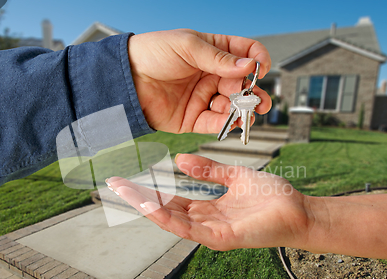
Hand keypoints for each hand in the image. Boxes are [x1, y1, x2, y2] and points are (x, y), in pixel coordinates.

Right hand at [107, 154, 310, 250]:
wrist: (300, 210)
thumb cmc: (272, 196)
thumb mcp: (235, 175)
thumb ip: (209, 169)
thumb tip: (179, 160)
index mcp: (209, 209)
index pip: (172, 201)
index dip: (150, 190)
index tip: (130, 179)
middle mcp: (206, 222)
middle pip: (166, 211)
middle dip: (140, 198)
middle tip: (115, 184)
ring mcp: (213, 232)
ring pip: (173, 222)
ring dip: (148, 207)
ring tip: (126, 193)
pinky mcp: (222, 238)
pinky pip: (190, 229)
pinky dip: (169, 219)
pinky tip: (152, 206)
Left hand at [128, 29, 271, 133]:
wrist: (126, 78)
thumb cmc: (151, 53)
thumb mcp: (187, 46)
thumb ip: (218, 58)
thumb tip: (247, 65)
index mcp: (212, 52)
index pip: (243, 54)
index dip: (256, 60)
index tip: (261, 68)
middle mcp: (211, 75)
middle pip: (242, 84)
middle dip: (254, 93)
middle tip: (259, 100)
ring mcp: (203, 97)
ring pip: (231, 106)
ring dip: (242, 110)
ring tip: (246, 112)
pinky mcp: (193, 118)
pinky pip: (214, 122)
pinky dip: (225, 123)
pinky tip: (232, 121)